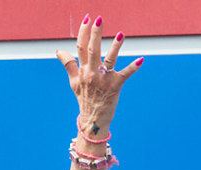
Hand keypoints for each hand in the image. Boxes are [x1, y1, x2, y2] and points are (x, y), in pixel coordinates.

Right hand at [55, 14, 142, 135]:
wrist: (93, 120)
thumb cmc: (84, 99)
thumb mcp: (73, 81)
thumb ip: (68, 64)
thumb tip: (59, 50)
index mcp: (82, 70)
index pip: (80, 47)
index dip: (83, 32)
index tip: (87, 19)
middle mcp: (92, 73)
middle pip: (92, 50)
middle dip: (95, 34)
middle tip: (99, 19)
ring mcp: (104, 79)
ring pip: (109, 59)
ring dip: (115, 46)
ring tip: (121, 34)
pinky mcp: (115, 86)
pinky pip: (125, 74)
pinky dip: (133, 67)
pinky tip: (141, 59)